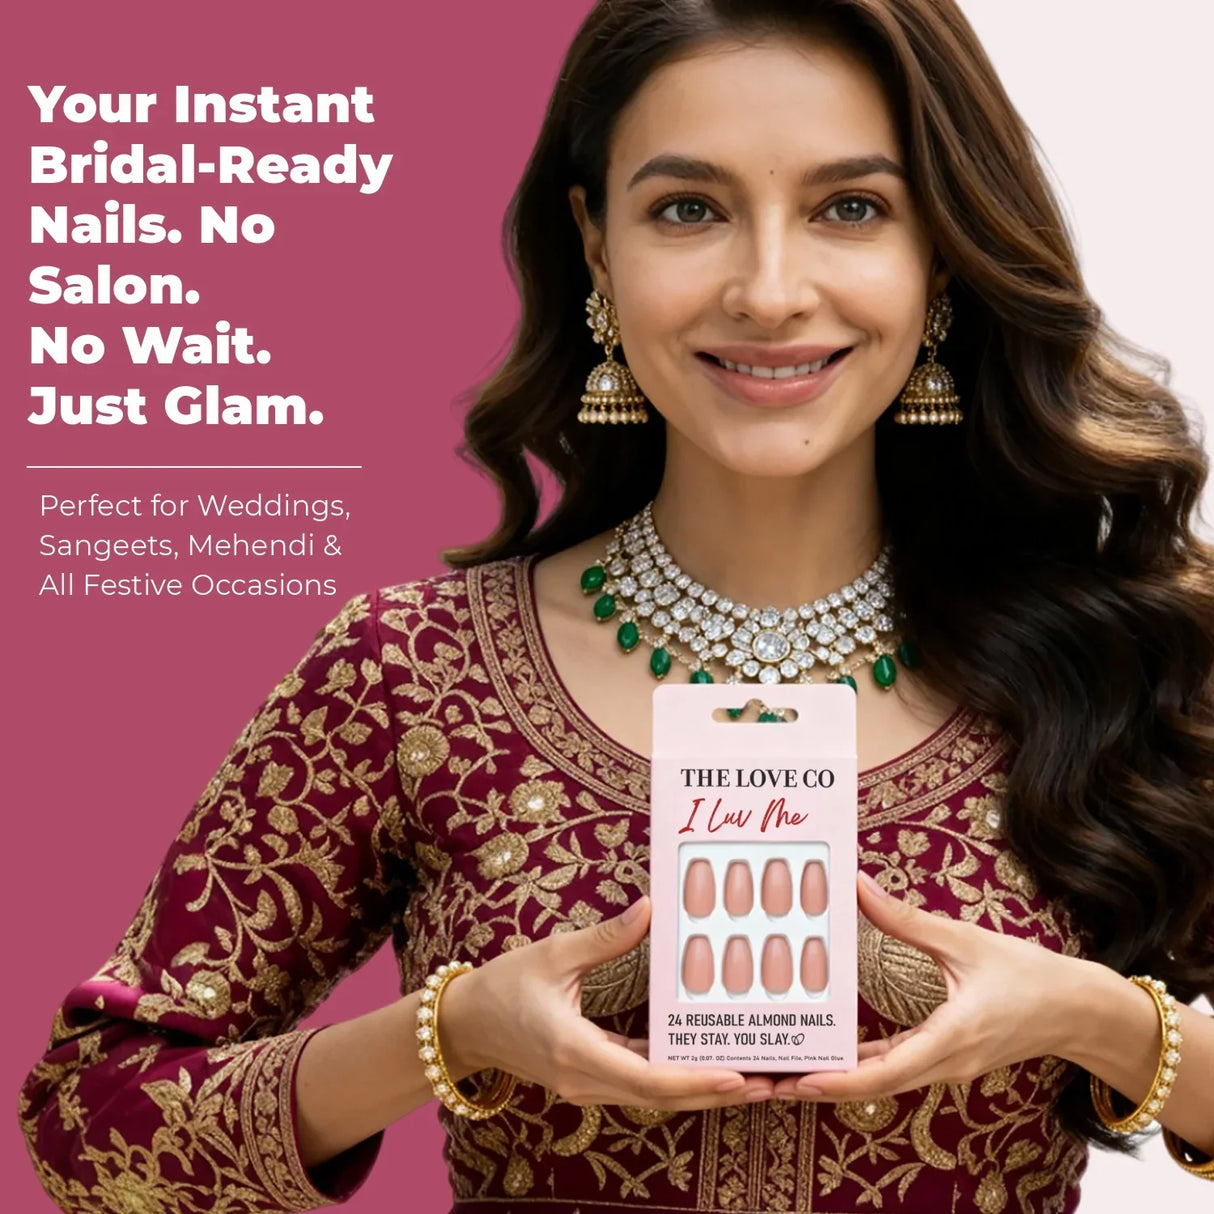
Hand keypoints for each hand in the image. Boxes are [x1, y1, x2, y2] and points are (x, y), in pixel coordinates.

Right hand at [440, 896, 774, 1109]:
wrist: (464, 1024)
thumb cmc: (504, 985)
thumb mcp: (554, 953)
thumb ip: (605, 937)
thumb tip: (650, 908)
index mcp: (576, 1051)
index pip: (646, 1078)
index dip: (695, 1080)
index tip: (737, 1076)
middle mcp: (586, 1079)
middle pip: (662, 1096)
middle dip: (717, 1092)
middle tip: (770, 1082)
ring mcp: (588, 1084)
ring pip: (655, 1095)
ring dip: (703, 1089)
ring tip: (755, 1078)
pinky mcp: (591, 1077)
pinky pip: (641, 1082)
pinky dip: (677, 1077)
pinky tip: (709, 1064)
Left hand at [773, 871, 1085, 1101]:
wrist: (1080, 1011)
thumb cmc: (1029, 975)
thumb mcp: (965, 940)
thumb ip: (906, 919)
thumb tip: (857, 885)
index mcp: (950, 1039)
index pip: (884, 1073)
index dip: (837, 1080)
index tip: (798, 1081)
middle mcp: (944, 1063)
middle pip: (871, 1086)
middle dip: (819, 1085)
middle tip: (769, 1080)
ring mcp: (945, 1066)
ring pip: (881, 1082)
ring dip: (836, 1078)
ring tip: (786, 1069)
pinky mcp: (946, 1058)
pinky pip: (897, 1069)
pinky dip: (862, 1066)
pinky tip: (831, 1054)